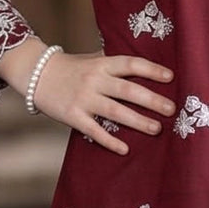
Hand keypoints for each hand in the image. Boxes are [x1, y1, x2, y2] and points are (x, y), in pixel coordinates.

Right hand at [34, 50, 175, 154]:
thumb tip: (145, 66)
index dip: (151, 70)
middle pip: (128, 90)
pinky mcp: (73, 116)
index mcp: (102, 64)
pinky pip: (94, 130)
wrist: (36, 74)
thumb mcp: (93, 58)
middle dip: (152, 100)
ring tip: (157, 129)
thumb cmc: (72, 67)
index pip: (131, 64)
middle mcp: (94, 80)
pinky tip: (124, 149)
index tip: (171, 77)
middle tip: (171, 109)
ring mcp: (83, 98)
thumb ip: (114, 63)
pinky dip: (109, 141)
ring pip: (115, 111)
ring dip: (137, 121)